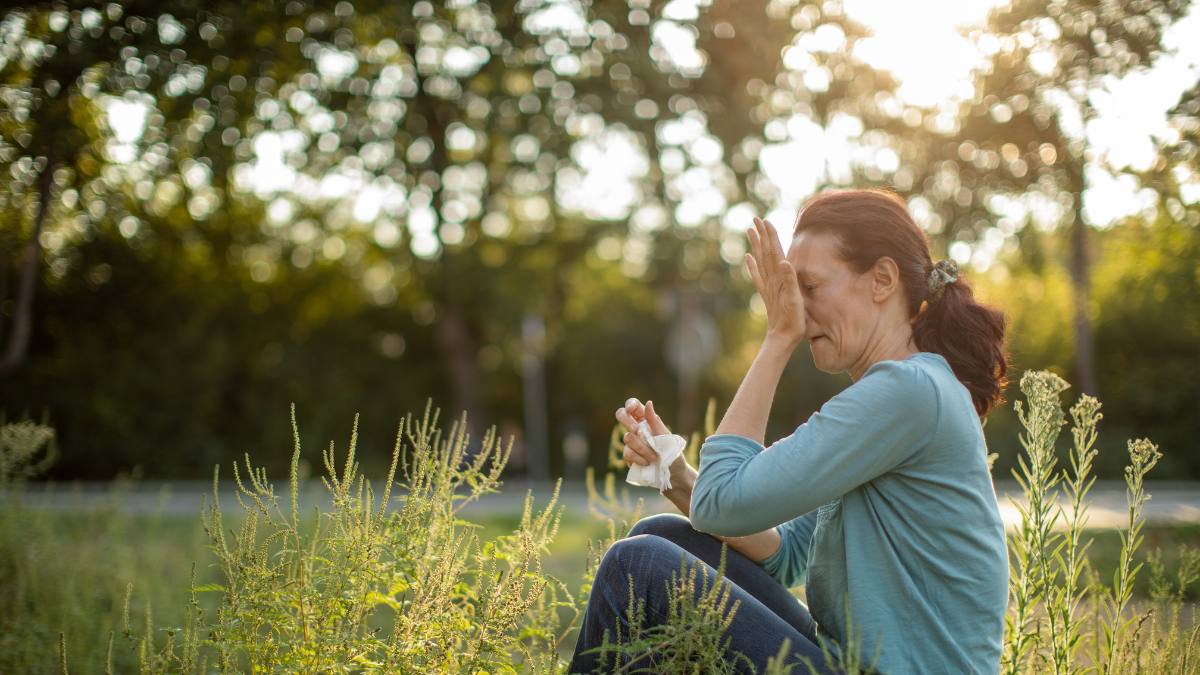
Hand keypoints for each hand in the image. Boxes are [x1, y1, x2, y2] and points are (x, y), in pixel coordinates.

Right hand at [614, 397, 669, 467]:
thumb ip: (654, 421)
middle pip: (621, 414)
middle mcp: (636, 428)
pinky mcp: (628, 455)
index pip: (634, 405)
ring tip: (653, 457)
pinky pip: (628, 453)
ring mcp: (631, 442)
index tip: (630, 409)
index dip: (630, 404)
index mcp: (646, 419)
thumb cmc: (671, 452)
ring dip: (642, 448)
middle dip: (627, 421)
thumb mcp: (665, 435)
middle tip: (637, 431)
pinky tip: (647, 463)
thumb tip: (648, 402)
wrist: (672, 473)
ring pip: (627, 437)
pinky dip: (639, 458)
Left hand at [745, 216, 804, 344]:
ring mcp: (767, 286)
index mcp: (780, 278)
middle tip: (755, 219)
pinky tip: (747, 258)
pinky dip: (751, 265)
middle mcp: (772, 279)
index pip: (774, 252)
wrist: (782, 338)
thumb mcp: (795, 300)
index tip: (765, 221)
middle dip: (761, 235)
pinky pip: (757, 276)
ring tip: (750, 231)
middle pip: (765, 252)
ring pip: (760, 261)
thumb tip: (784, 261)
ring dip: (756, 246)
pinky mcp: (766, 294)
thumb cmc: (792, 321)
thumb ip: (789, 281)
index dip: (770, 236)